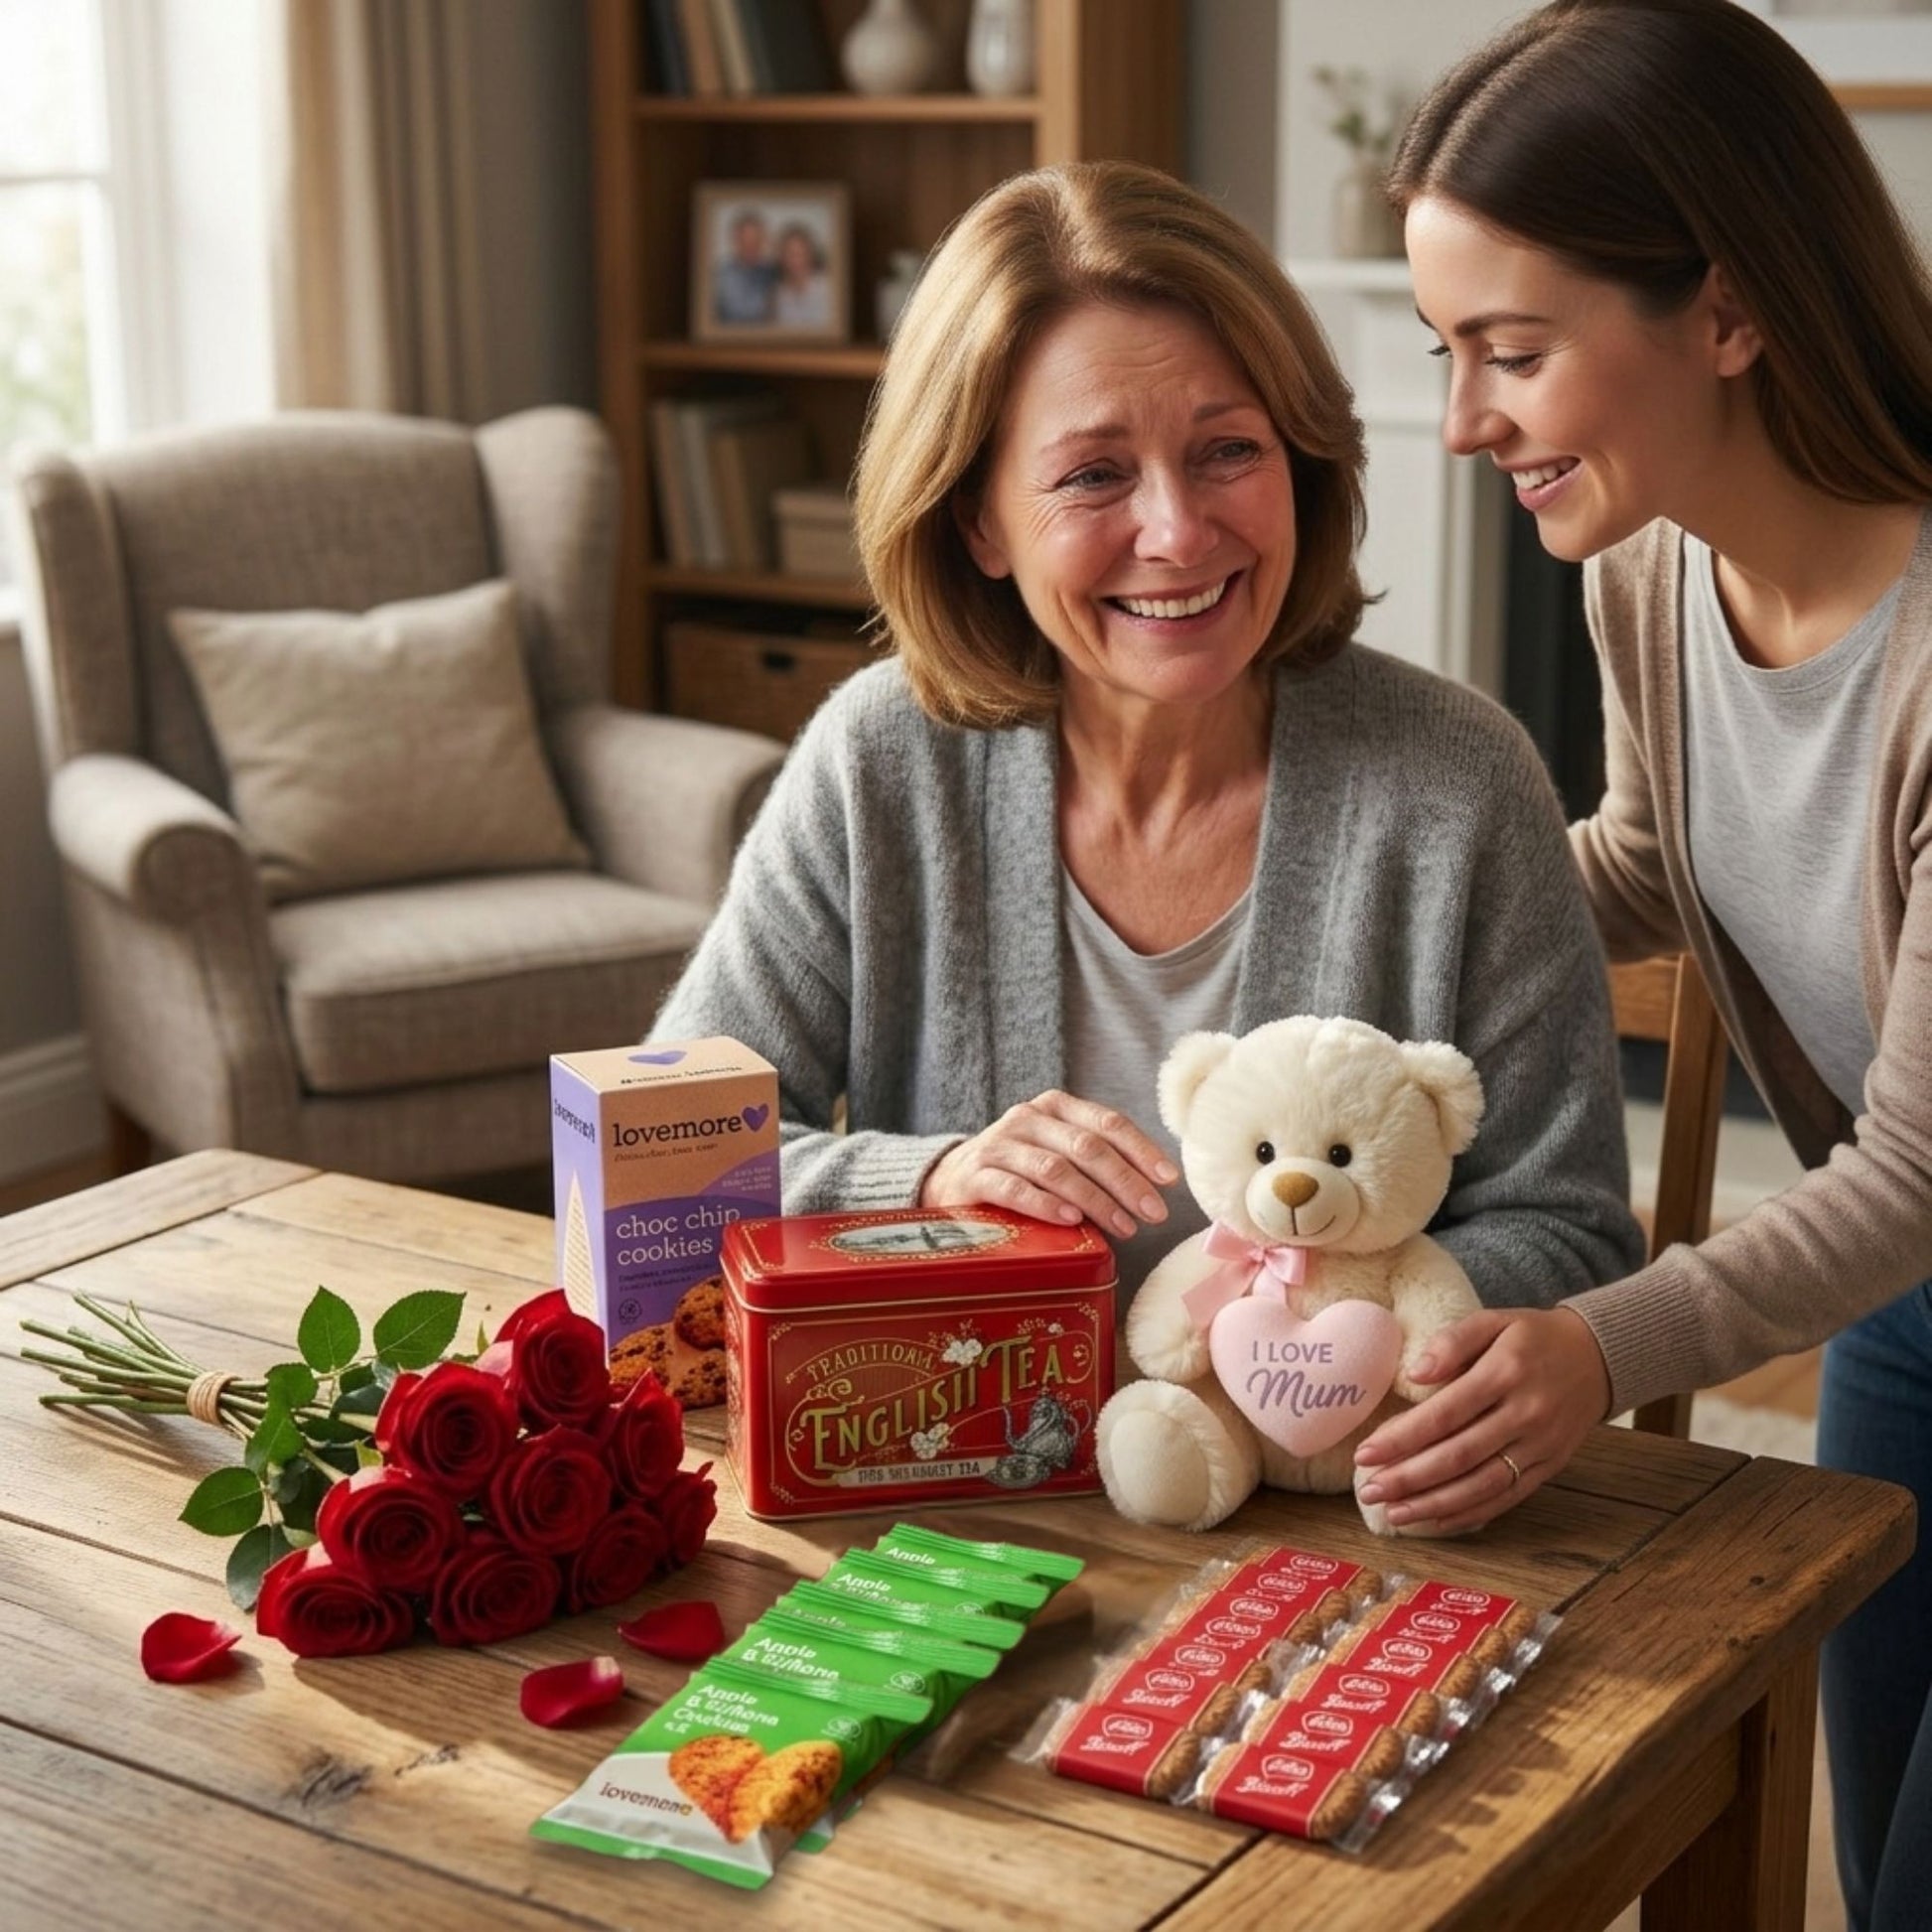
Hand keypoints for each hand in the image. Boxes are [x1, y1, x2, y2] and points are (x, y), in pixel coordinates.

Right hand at [920, 1090, 1176, 1237]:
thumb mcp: (1058, 1155)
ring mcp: (1000, 1145)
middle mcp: (1028, 1118)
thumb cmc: (1020, 1172)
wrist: (949, 1181)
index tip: (1169, 1180)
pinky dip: (1047, 1205)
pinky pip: (1016, 1189)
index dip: (1142, 1150)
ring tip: (1123, 1226)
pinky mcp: (976, 1175)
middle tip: (1153, 1214)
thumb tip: (1153, 1192)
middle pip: (1087, 1147)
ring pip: (1056, 1169)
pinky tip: (1072, 1222)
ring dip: (1095, 1200)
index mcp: (1056, 1107)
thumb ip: (1096, 1163)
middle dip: (1126, 1182)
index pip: (1107, 1122)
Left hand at [1352, 1306, 1612, 1533]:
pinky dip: (1470, 1513)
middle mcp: (1525, 1414)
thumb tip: (1414, 1373)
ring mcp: (1541, 1446)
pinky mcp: (1550, 1467)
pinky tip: (1435, 1519)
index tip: (1366, 1453)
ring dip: (1434, 1504)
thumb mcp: (1494, 1321)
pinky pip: (1507, 1497)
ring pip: (1481, 1485)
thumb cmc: (1533, 1337)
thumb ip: (1453, 1341)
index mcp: (1505, 1373)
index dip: (1403, 1437)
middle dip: (1409, 1478)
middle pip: (1459, 1455)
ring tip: (1394, 1513)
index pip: (1445, 1413)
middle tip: (1369, 1491)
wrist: (1598, 1358)